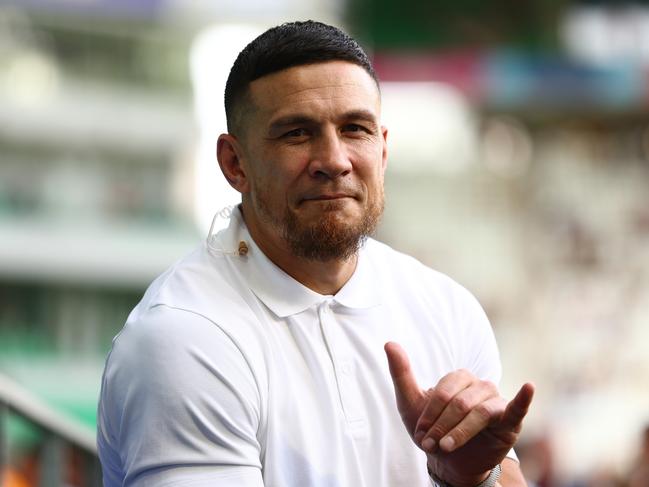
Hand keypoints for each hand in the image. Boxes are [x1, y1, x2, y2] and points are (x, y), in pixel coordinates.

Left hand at [384, 342, 533, 486]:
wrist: (450, 461)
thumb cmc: (432, 428)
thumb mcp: (410, 403)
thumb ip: (401, 372)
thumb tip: (389, 342)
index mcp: (458, 378)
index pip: (444, 392)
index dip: (431, 414)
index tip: (420, 435)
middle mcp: (480, 385)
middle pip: (460, 403)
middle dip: (442, 427)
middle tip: (430, 445)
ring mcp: (496, 401)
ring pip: (480, 412)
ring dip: (461, 433)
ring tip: (447, 447)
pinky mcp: (510, 422)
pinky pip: (518, 408)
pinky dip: (523, 398)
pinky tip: (528, 387)